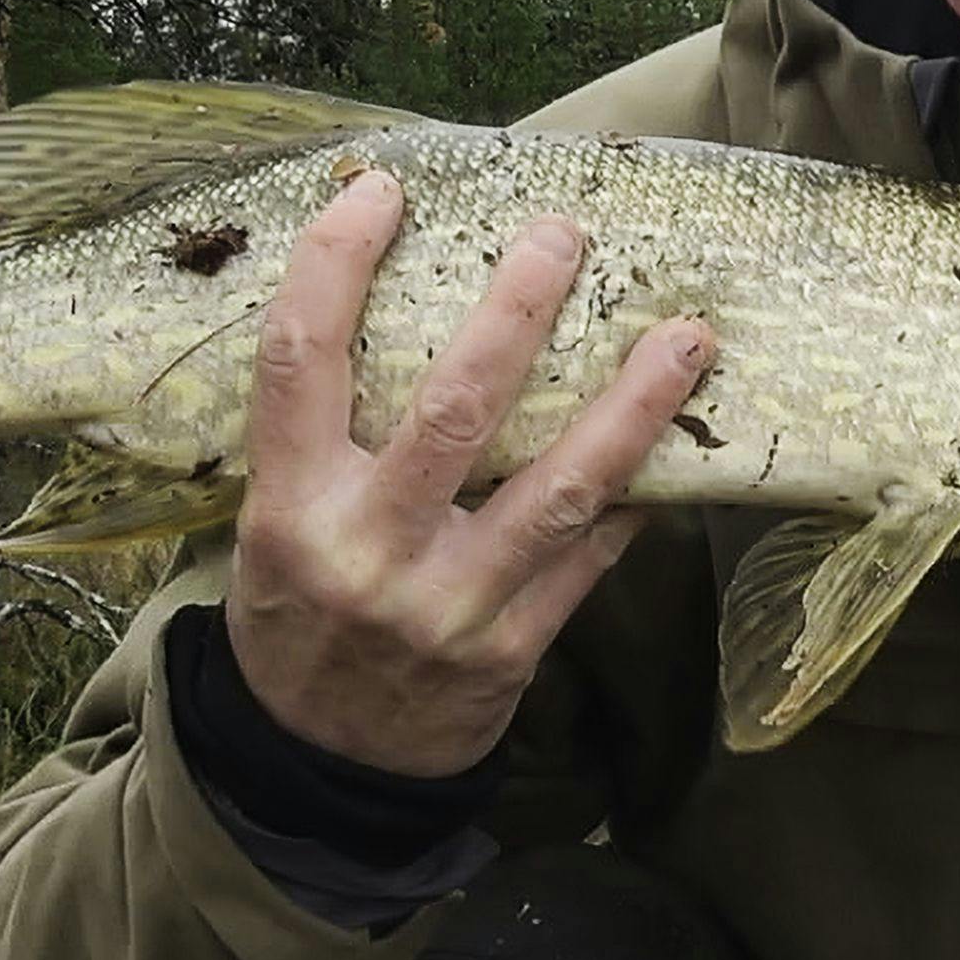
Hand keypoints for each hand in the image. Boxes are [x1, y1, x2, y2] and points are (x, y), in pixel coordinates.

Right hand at [224, 169, 713, 776]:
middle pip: (455, 406)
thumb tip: (408, 308)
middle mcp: (367, 550)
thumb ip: (325, 442)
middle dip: (519, 310)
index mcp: (287, 507)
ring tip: (690, 336)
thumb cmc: (298, 620)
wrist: (314, 770)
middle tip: (566, 236)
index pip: (300, 358)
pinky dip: (635, 498)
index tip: (381, 189)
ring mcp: (448, 605)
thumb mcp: (270, 530)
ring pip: (558, 487)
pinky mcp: (513, 650)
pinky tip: (681, 447)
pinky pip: (591, 558)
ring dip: (633, 406)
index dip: (335, 263)